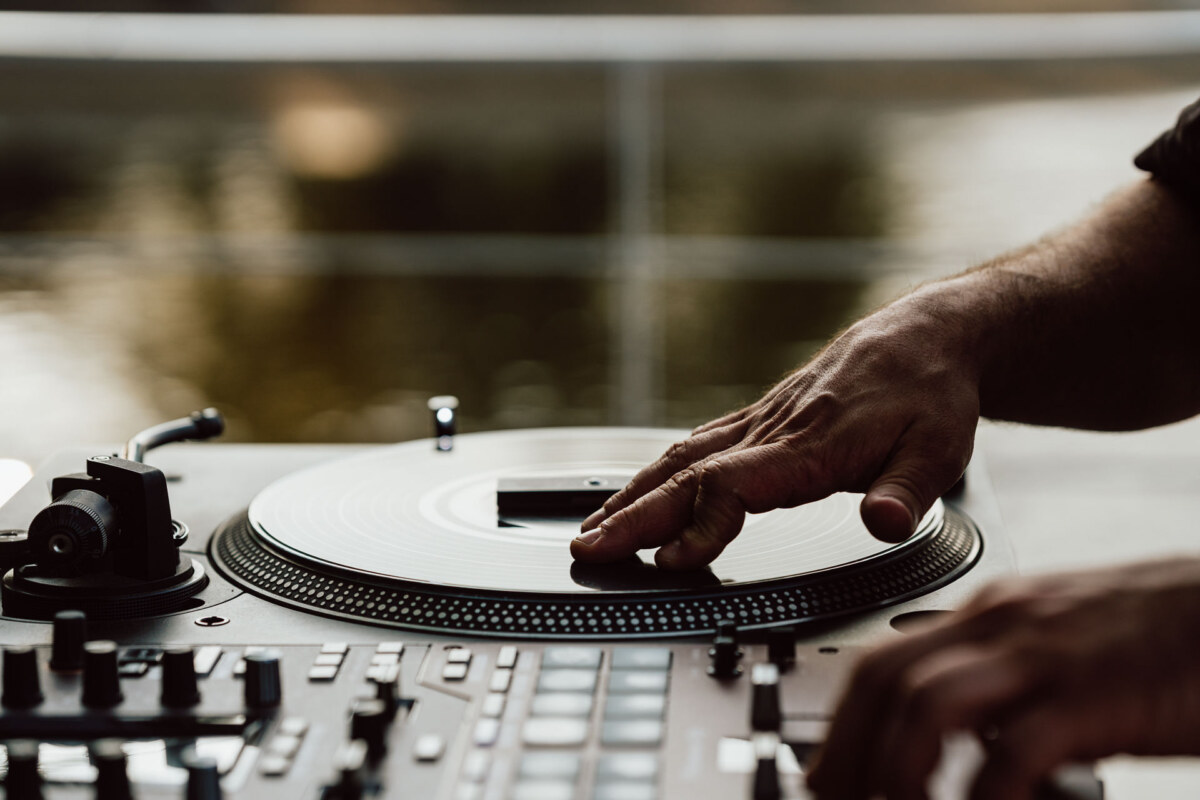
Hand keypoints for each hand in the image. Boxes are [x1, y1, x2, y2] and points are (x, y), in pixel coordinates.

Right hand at [570, 293, 980, 568]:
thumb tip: (886, 523)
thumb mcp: (940, 447)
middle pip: (688, 474)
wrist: (921, 337)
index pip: (735, 483)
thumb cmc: (929, 394)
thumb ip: (908, 490)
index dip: (699, 523)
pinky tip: (639, 490)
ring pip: (681, 458)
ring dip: (634, 495)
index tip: (671, 561)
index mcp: (810, 444)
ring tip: (594, 528)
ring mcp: (761, 423)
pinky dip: (657, 472)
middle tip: (588, 550)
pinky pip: (696, 445)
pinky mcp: (760, 420)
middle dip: (634, 516)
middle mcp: (773, 431)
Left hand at [807, 558, 1199, 799]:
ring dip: (893, 770)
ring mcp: (1044, 656)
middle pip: (884, 678)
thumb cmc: (1162, 633)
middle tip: (831, 799)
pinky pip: (1010, 750)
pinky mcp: (1092, 696)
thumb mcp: (1065, 647)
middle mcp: (1002, 624)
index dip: (842, 719)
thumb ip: (1010, 683)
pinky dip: (979, 797)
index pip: (884, 658)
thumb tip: (970, 737)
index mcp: (993, 614)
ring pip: (925, 705)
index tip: (827, 770)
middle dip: (844, 748)